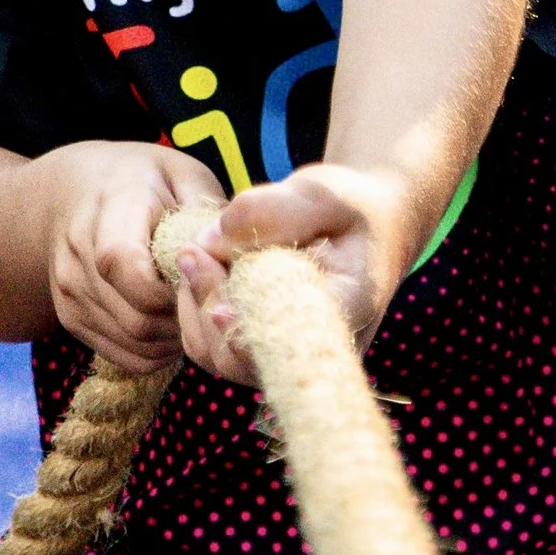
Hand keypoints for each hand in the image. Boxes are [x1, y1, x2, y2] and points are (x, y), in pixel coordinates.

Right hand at [36, 139, 226, 372]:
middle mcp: (78, 252)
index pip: (123, 263)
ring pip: (133, 343)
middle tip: (208, 299)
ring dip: (173, 338)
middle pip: (136, 317)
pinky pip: (123, 356)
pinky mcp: (70, 318)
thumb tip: (233, 257)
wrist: (76, 190)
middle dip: (183, 318)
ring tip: (191, 309)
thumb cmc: (145, 182)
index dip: (169, 287)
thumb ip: (207, 214)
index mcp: (110, 206)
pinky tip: (171, 324)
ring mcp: (70, 290)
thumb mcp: (184, 176)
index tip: (198, 276)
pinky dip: (156, 351)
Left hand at [168, 163, 410, 386]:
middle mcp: (313, 349)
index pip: (292, 344)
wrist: (365, 228)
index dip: (250, 336)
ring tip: (190, 255)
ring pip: (219, 359)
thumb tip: (212, 238)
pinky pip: (212, 348)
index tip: (218, 310)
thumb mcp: (323, 194)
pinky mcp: (260, 349)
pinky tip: (198, 270)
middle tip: (191, 251)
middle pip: (242, 360)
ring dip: (194, 310)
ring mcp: (283, 356)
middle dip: (209, 305)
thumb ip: (275, 210)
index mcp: (344, 312)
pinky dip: (194, 314)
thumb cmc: (349, 209)